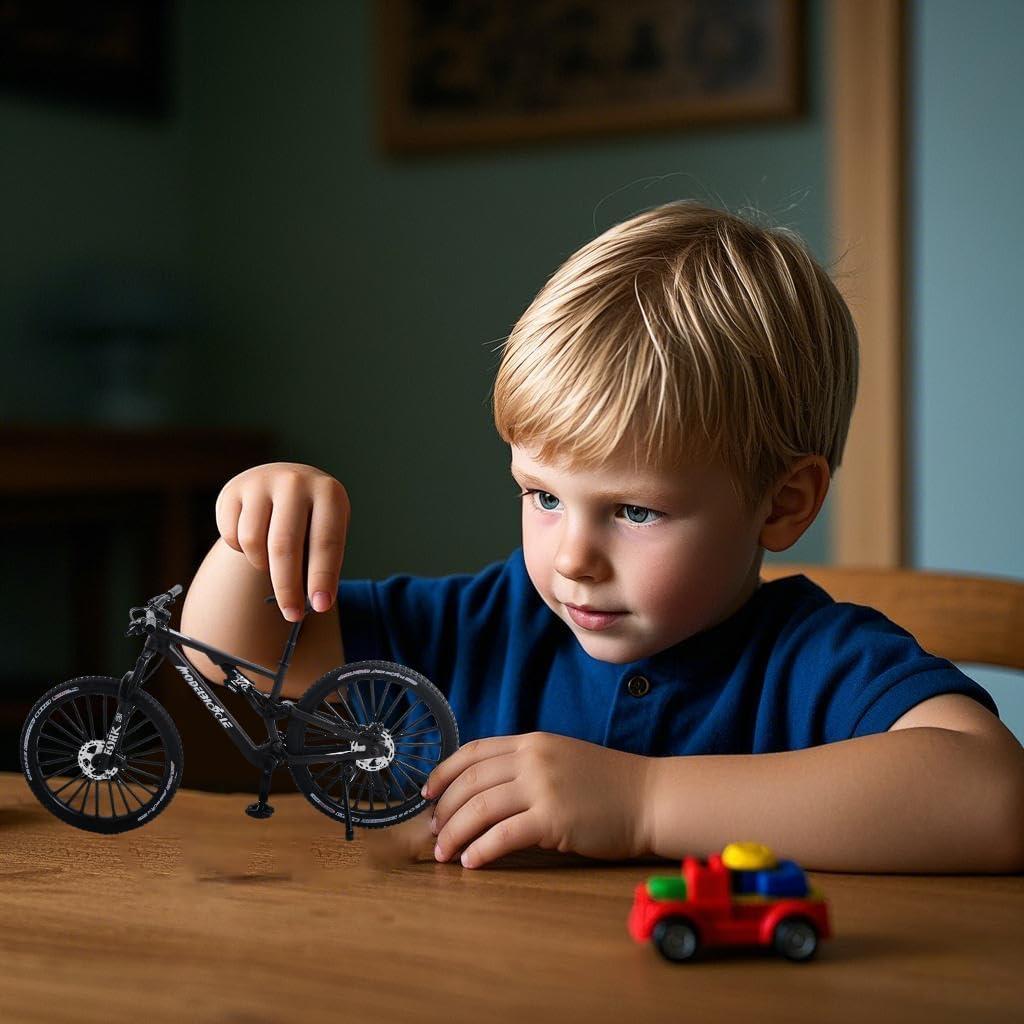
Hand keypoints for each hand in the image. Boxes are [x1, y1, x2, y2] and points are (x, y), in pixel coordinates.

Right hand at [215, 462, 349, 620]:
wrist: (283, 482)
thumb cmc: (312, 518)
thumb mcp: (327, 530)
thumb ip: (323, 562)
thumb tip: (316, 604)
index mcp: (329, 493)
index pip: (326, 541)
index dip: (322, 577)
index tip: (320, 607)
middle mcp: (295, 482)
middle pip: (285, 546)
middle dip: (288, 588)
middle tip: (293, 615)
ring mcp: (261, 482)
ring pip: (254, 543)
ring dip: (262, 566)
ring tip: (272, 562)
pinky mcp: (233, 490)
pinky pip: (232, 536)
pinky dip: (242, 551)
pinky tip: (255, 542)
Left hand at [422, 732, 652, 868]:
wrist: (649, 798)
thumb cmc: (606, 784)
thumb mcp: (560, 758)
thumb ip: (524, 766)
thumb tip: (480, 791)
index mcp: (531, 741)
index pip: (472, 752)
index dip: (443, 773)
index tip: (427, 794)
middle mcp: (533, 758)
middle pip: (470, 782)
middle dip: (444, 810)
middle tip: (433, 834)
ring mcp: (543, 786)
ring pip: (480, 809)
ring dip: (455, 834)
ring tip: (444, 854)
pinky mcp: (554, 818)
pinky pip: (504, 836)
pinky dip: (481, 850)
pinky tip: (471, 862)